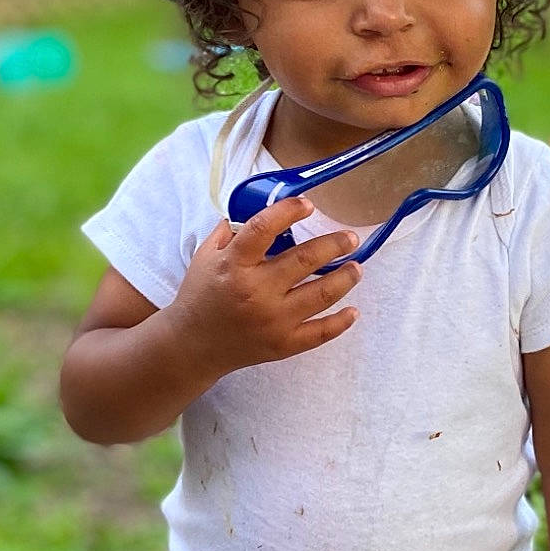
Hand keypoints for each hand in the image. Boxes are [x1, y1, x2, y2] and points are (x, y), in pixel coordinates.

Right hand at [165, 199, 361, 379]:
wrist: (193, 346)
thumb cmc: (200, 296)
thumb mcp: (205, 256)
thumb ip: (230, 231)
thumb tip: (260, 207)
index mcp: (233, 265)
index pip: (263, 229)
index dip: (288, 212)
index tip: (307, 205)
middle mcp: (255, 291)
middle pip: (304, 261)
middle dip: (334, 245)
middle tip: (350, 238)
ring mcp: (272, 320)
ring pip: (320, 294)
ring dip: (345, 278)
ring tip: (356, 267)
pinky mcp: (283, 344)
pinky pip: (320, 333)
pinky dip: (341, 322)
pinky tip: (353, 310)